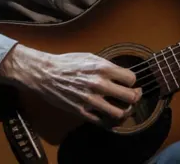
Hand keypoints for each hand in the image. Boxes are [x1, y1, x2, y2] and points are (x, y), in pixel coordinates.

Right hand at [0, 44, 141, 125]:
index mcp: (102, 68)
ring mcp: (91, 100)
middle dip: (134, 97)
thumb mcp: (90, 57)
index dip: (132, 81)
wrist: (45, 74)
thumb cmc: (67, 63)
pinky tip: (109, 115)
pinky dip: (109, 121)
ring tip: (123, 108)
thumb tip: (121, 74)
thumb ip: (107, 66)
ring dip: (124, 111)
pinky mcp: (82, 111)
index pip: (131, 78)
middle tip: (132, 96)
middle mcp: (99, 84)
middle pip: (130, 97)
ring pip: (119, 113)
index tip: (128, 82)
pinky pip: (102, 122)